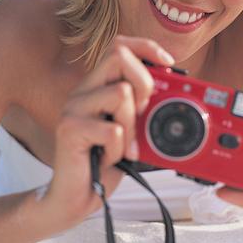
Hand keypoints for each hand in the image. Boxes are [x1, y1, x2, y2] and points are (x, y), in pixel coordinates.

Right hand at [44, 35, 174, 225]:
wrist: (74, 198)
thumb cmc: (103, 163)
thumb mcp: (130, 129)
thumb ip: (142, 107)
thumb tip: (172, 87)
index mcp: (97, 86)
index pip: (118, 45)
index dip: (146, 47)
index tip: (169, 64)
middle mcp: (82, 91)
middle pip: (117, 56)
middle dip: (144, 82)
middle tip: (144, 112)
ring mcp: (73, 109)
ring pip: (120, 93)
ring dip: (132, 125)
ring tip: (123, 146)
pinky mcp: (70, 130)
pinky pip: (113, 130)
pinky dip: (119, 150)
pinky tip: (110, 159)